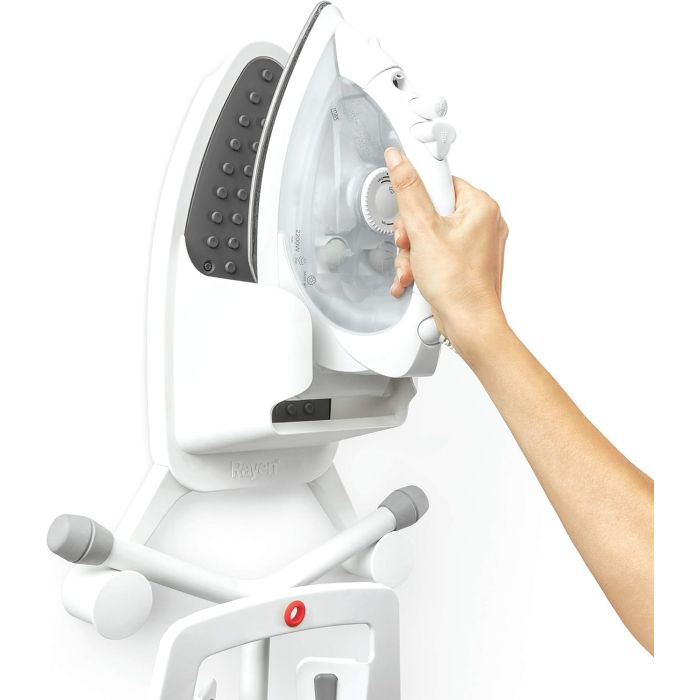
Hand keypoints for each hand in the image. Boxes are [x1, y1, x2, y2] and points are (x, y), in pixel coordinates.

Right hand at [384, 147, 508, 360]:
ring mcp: (475, 245)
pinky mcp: (466, 262)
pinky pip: (437, 252)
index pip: (440, 181)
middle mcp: (482, 222)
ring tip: (413, 268)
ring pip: (431, 234)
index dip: (418, 196)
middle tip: (410, 245)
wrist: (469, 325)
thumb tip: (399, 160)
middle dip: (411, 232)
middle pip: (431, 210)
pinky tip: (416, 277)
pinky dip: (422, 264)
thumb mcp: (424, 231)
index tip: (408, 203)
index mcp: (481, 206)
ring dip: (413, 252)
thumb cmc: (460, 285)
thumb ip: (409, 191)